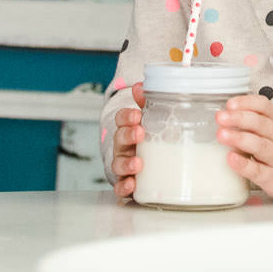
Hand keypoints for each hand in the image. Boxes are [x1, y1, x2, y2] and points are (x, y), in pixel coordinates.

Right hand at [108, 84, 146, 199]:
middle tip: (139, 133)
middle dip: (128, 135)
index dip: (126, 116)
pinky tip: (131, 185)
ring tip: (138, 163)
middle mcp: (124, 146)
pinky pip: (121, 186)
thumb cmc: (151, 136)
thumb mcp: (154, 117)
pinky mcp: (128, 182)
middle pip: (119, 139)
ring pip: (119, 163)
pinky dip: (123, 187)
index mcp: (129, 128)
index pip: (122, 119)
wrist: (146, 160)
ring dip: (126, 163)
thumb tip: (141, 85)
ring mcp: (124, 164)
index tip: (136, 115)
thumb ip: (149, 102)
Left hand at [216, 94, 272, 202]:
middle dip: (239, 118)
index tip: (230, 104)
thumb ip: (255, 123)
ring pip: (260, 146)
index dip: (246, 103)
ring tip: (222, 135)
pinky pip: (258, 170)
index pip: (264, 106)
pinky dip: (243, 164)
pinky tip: (231, 159)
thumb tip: (226, 115)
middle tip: (221, 117)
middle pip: (261, 124)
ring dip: (239, 138)